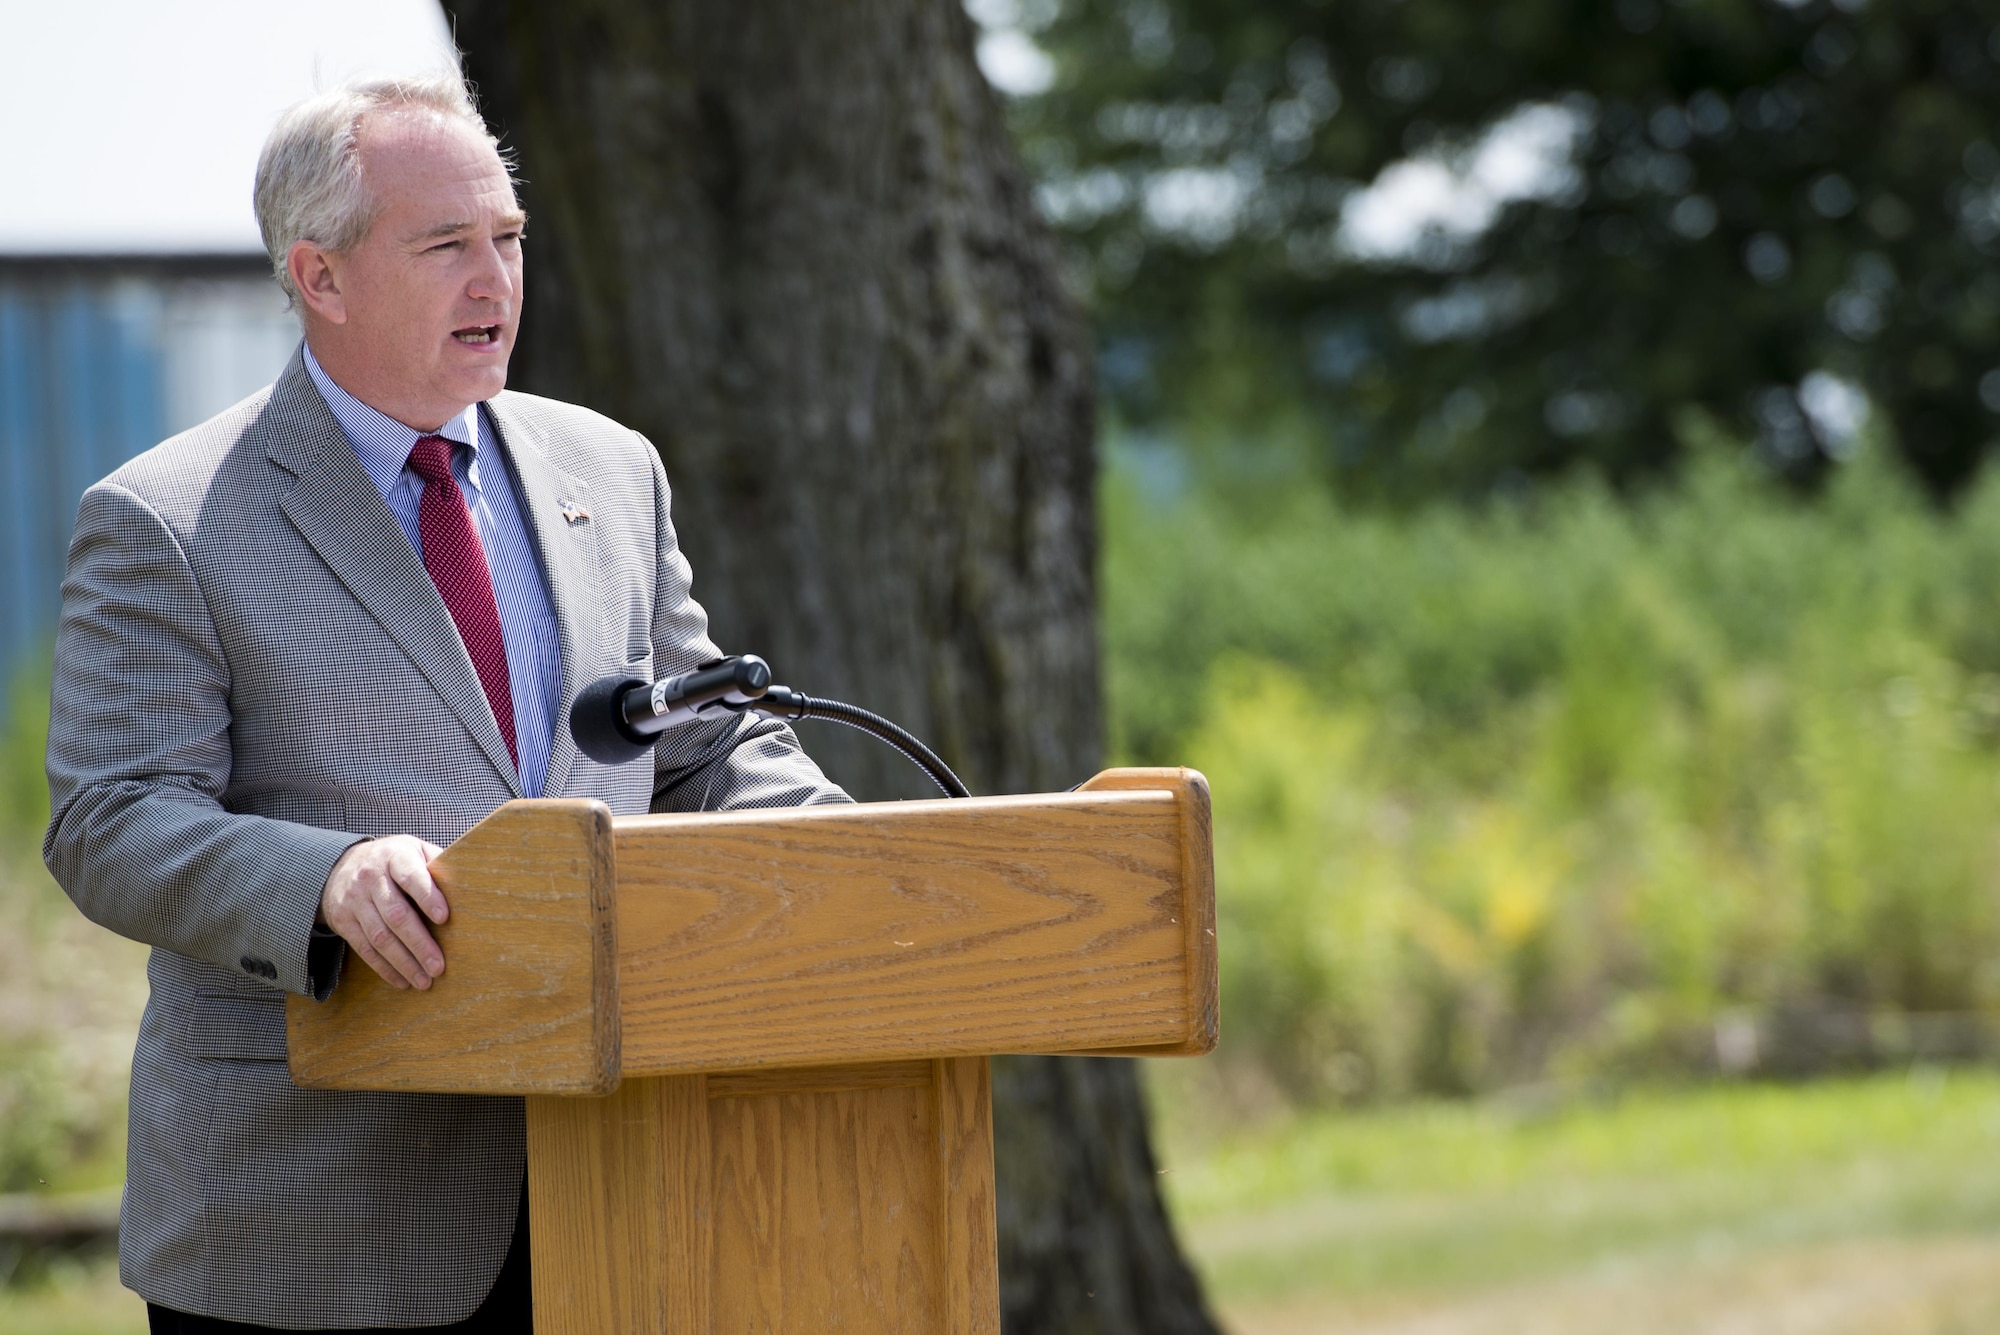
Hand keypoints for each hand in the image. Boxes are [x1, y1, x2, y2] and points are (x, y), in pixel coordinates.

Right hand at [320, 836, 449, 989]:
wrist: (340, 865)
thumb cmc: (393, 860)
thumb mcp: (414, 850)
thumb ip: (437, 863)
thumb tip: (469, 885)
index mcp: (394, 856)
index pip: (411, 877)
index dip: (428, 897)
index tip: (444, 918)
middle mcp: (371, 877)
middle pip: (396, 914)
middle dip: (419, 944)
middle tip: (438, 967)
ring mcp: (354, 900)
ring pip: (380, 936)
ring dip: (403, 963)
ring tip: (424, 980)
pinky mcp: (343, 921)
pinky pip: (364, 948)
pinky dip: (384, 968)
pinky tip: (402, 980)